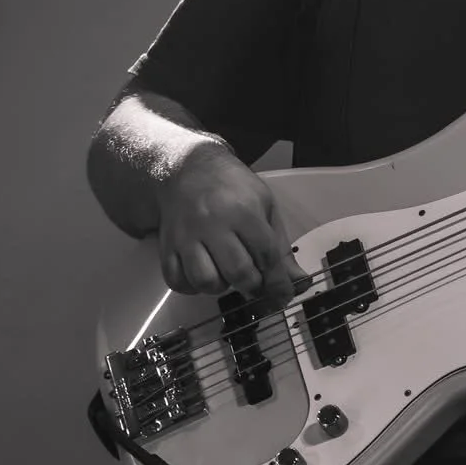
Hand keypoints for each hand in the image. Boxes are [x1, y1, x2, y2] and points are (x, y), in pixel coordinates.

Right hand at [155, 143, 311, 301]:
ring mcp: (186, 236)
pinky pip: (178, 281)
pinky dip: (192, 287)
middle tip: (255, 283)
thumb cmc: (231, 188)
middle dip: (252, 286)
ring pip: (205, 281)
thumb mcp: (265, 206)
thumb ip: (280, 246)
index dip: (278, 280)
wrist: (187, 169)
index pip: (266, 255)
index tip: (283, 295)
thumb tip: (298, 281)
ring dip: (221, 286)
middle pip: (237, 272)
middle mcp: (212, 224)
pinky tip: (204, 274)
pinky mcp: (167, 245)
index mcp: (243, 211)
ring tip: (227, 274)